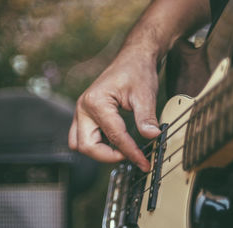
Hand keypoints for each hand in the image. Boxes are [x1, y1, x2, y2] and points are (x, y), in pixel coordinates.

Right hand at [68, 48, 160, 171]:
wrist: (133, 58)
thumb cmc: (137, 71)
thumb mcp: (145, 95)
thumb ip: (146, 118)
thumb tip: (152, 137)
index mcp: (95, 102)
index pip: (114, 137)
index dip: (131, 153)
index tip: (145, 163)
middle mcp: (83, 108)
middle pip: (86, 146)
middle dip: (108, 156)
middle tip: (131, 157)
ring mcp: (82, 111)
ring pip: (80, 144)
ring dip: (100, 152)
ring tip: (124, 151)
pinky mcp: (86, 115)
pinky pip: (85, 137)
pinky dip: (99, 144)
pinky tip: (118, 143)